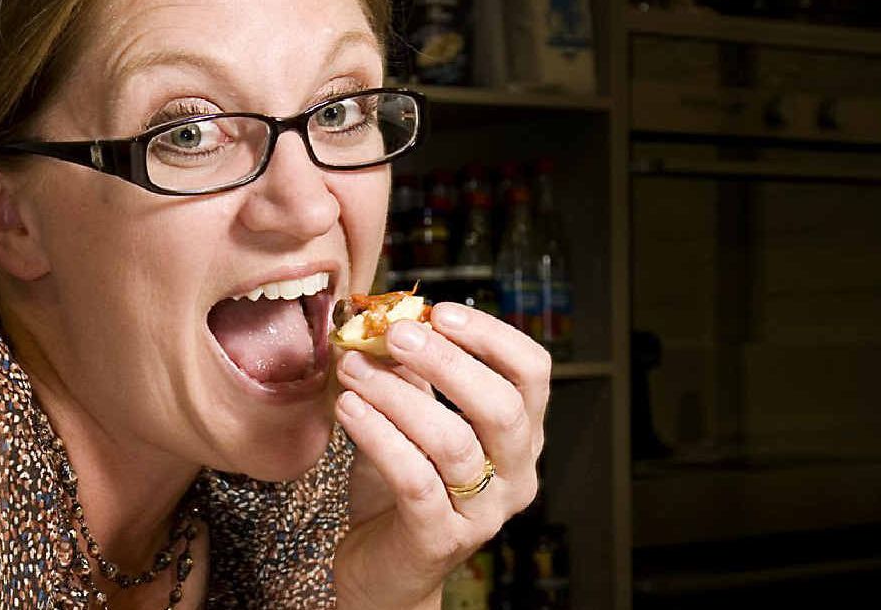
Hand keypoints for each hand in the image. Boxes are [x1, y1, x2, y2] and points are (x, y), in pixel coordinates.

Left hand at [333, 302, 550, 608]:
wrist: (382, 569)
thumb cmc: (401, 488)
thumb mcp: (410, 420)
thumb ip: (411, 375)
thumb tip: (389, 320)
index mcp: (521, 436)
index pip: (533, 373)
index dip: (492, 336)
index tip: (441, 311)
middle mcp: (516, 475)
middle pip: (502, 407)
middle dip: (446, 361)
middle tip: (395, 334)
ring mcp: (483, 512)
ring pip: (453, 441)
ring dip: (397, 395)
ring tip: (353, 368)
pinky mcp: (440, 539)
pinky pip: (415, 479)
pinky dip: (378, 436)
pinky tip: (348, 408)